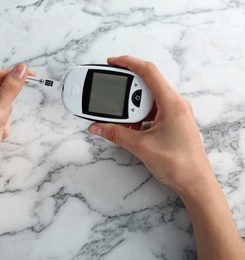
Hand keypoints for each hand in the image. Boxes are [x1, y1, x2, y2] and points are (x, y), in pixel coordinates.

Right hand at [88, 56, 212, 191]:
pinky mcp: (172, 121)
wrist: (195, 182)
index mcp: (172, 103)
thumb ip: (115, 134)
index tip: (112, 62)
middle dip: (126, 90)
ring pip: (148, 98)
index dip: (128, 62)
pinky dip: (139, 115)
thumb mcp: (141, 146)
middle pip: (147, 84)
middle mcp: (175, 104)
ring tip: (121, 118)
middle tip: (111, 97)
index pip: (148, 72)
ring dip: (132, 105)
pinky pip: (152, 110)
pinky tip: (130, 127)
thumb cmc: (179, 164)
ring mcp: (175, 113)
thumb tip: (98, 127)